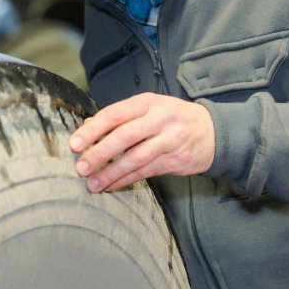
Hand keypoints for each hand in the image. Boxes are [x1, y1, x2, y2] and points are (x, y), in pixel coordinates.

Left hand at [69, 93, 215, 191]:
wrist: (213, 132)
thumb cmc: (173, 118)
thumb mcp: (150, 108)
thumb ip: (121, 117)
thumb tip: (88, 127)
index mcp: (148, 102)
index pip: (115, 113)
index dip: (93, 129)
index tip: (75, 143)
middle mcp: (160, 119)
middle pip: (124, 136)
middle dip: (99, 153)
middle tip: (80, 166)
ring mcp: (170, 140)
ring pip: (135, 158)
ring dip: (111, 173)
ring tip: (92, 183)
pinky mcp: (176, 161)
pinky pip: (146, 172)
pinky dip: (125, 180)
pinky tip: (111, 185)